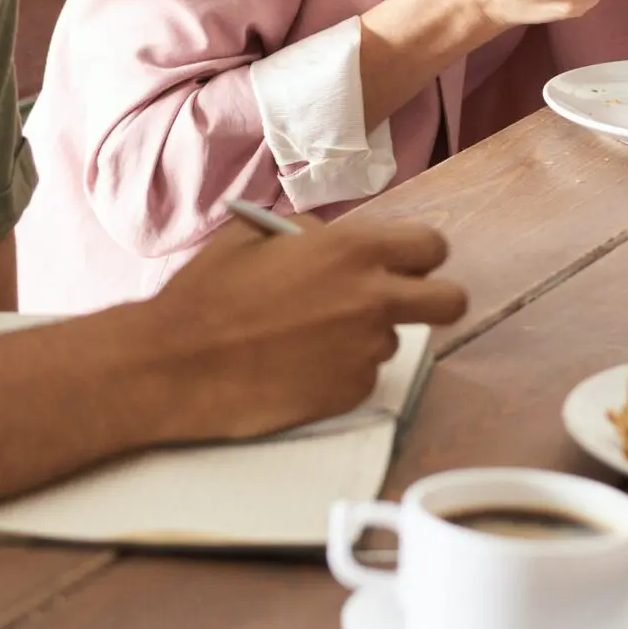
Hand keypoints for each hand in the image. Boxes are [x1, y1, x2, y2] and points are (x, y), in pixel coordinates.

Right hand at [143, 217, 466, 440]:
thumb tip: (333, 240)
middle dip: (433, 301)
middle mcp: (374, 299)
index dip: (418, 257)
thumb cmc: (209, 292)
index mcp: (355, 249)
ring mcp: (366, 351)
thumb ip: (313, 234)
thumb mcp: (259, 235)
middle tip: (399, 305)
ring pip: (394, 341)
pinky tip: (296, 366)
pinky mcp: (350, 394)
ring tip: (307, 338)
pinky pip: (363, 377)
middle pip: (450, 302)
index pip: (432, 247)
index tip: (402, 266)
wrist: (176, 363)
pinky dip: (339, 372)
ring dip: (365, 338)